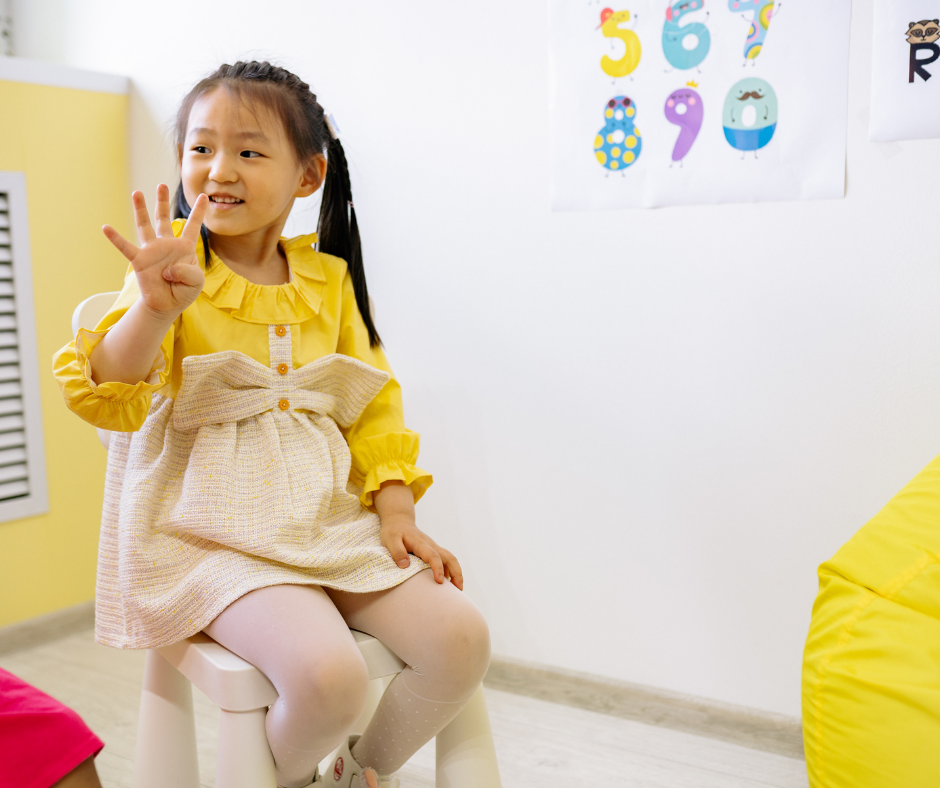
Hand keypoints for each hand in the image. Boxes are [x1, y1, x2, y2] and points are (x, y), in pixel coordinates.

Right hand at [102, 185, 207, 318]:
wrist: (167, 305)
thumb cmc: (183, 291)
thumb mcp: (196, 282)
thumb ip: (189, 272)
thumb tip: (168, 268)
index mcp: (184, 248)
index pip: (192, 226)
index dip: (199, 212)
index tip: (205, 196)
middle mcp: (166, 244)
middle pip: (164, 219)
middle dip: (162, 202)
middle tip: (161, 185)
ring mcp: (152, 251)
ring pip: (145, 226)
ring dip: (140, 209)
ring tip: (137, 193)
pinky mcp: (139, 261)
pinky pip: (126, 248)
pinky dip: (116, 238)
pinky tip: (106, 227)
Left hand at [380, 514, 463, 590]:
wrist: (399, 523)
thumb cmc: (394, 532)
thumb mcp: (390, 539)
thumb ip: (396, 551)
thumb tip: (405, 565)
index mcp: (420, 543)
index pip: (433, 555)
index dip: (438, 568)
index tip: (439, 581)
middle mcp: (431, 545)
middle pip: (449, 557)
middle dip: (456, 572)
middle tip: (458, 589)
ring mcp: (434, 548)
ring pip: (450, 559)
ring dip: (456, 573)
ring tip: (457, 591)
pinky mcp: (433, 552)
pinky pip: (445, 561)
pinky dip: (450, 572)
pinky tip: (448, 584)